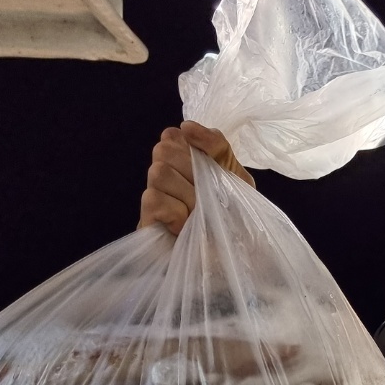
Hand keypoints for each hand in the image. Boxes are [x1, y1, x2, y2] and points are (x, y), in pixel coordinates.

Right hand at [138, 120, 252, 234]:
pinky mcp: (145, 222)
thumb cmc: (236, 217)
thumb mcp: (236, 177)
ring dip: (188, 197)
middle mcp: (164, 177)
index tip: (211, 172)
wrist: (239, 258)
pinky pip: (153, 198)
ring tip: (197, 216)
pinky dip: (176, 213)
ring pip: (158, 172)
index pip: (173, 136)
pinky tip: (184, 227)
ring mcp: (153, 198)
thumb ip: (217, 146)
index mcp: (183, 163)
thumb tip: (186, 126)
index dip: (193, 150)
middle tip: (205, 199)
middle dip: (193, 175)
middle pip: (164, 150)